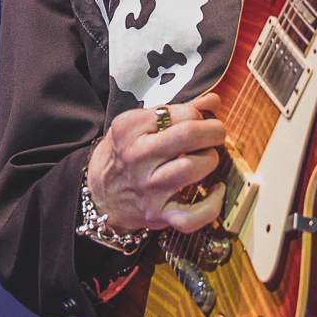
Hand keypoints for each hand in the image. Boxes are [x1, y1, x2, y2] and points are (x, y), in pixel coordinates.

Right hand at [88, 94, 226, 233]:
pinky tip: (216, 191)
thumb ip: (177, 111)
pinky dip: (212, 204)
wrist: (100, 195)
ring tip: (207, 159)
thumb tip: (213, 101)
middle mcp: (137, 157)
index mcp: (130, 128)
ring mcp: (148, 188)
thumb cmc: (125, 155)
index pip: (181, 113)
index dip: (200, 115)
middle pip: (188, 135)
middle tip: (215, 134)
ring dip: (210, 160)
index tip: (199, 120)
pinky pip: (192, 216)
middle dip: (214, 131)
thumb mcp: (138, 125)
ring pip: (192, 168)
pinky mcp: (157, 214)